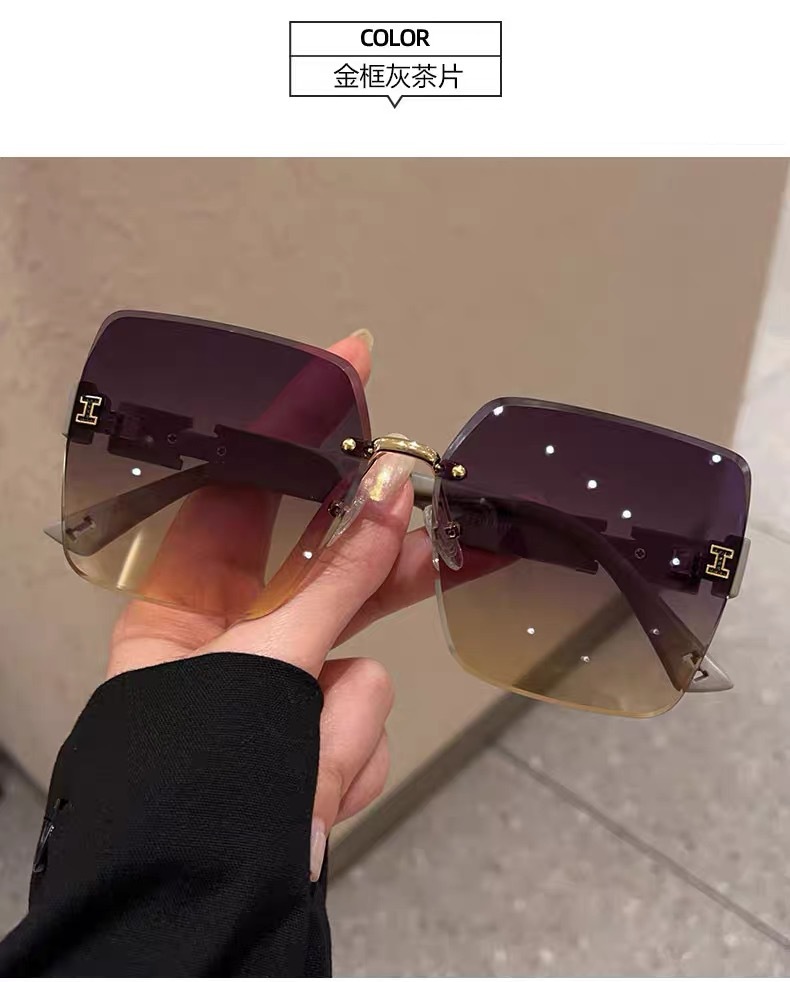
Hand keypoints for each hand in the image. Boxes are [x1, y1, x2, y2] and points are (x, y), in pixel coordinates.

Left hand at [108, 331, 435, 879]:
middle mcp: (229, 643)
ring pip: (352, 646)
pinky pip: (360, 715)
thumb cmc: (187, 787)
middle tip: (420, 517)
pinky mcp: (317, 743)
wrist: (207, 917)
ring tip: (328, 730)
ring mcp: (279, 693)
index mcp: (180, 609)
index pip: (241, 491)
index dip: (293, 431)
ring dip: (346, 697)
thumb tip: (387, 496)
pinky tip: (310, 792)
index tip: (344, 367)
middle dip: (364, 555)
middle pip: (313, 564)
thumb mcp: (261, 667)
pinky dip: (345, 755)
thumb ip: (335, 580)